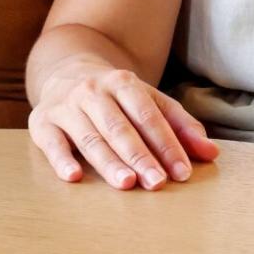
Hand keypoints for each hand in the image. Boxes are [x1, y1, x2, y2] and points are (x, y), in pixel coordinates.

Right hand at [29, 65, 218, 188]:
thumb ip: (179, 125)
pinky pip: (51, 142)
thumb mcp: (147, 99)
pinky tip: (74, 177)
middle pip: (119, 127)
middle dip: (140, 156)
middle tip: (157, 183)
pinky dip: (61, 159)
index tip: (182, 172)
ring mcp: (66, 105)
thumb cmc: (116, 96)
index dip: (166, 144)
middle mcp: (93, 91)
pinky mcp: (42, 121)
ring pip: (90, 137)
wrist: (65, 70)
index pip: (148, 115)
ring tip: (126, 184)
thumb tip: (211, 153)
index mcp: (122, 83)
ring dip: (108, 162)